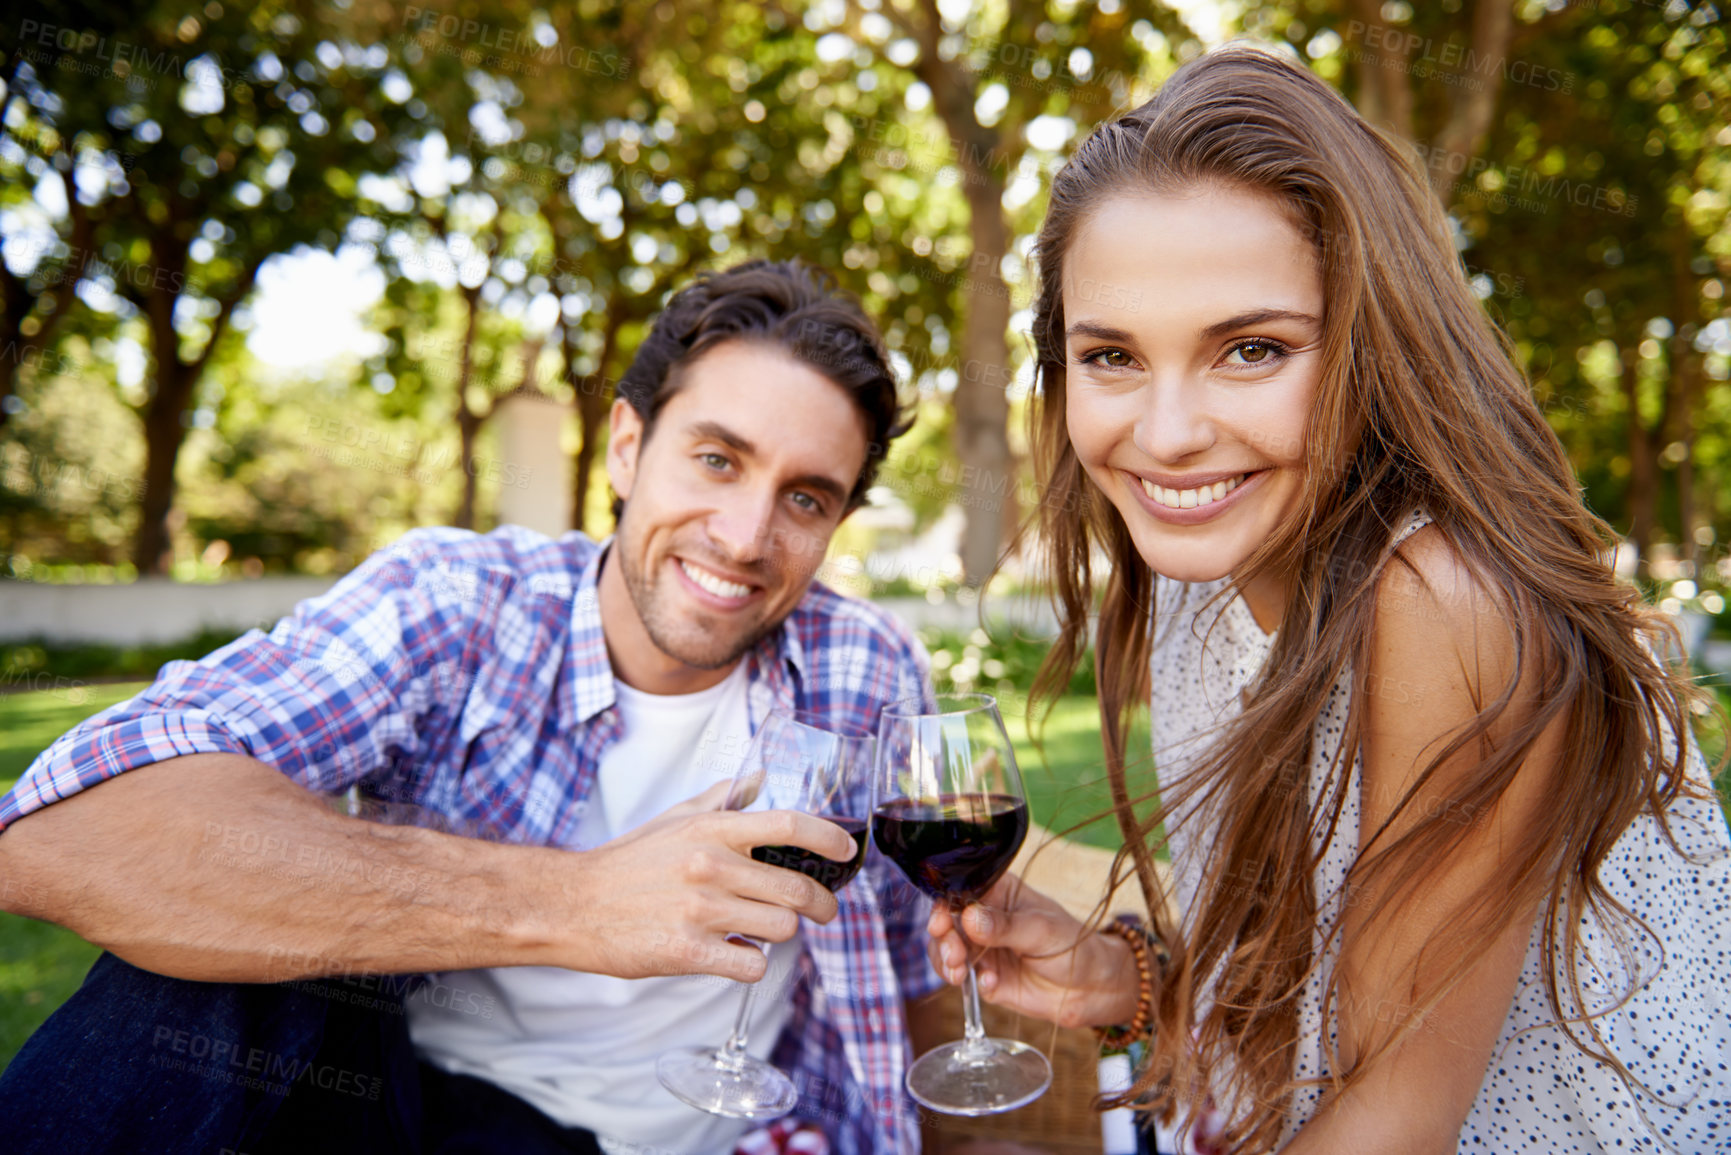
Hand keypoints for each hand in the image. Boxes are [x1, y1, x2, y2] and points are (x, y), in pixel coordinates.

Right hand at [560, 782, 856, 982]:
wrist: (571, 905)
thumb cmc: (626, 862)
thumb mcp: (674, 819)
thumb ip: (721, 799)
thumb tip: (760, 777)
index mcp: (711, 830)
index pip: (789, 825)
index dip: (830, 838)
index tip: (848, 851)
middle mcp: (710, 866)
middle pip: (798, 888)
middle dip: (821, 904)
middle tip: (823, 912)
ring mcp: (700, 911)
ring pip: (781, 929)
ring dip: (779, 934)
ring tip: (760, 930)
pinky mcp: (686, 952)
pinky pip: (751, 964)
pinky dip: (752, 963)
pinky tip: (737, 955)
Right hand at [927, 873, 1141, 1030]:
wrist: (1092, 988)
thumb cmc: (1073, 945)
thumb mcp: (1041, 930)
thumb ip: (1004, 926)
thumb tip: (969, 918)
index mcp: (998, 892)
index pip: (961, 891)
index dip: (945, 905)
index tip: (941, 922)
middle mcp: (985, 918)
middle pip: (947, 922)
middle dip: (943, 939)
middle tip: (954, 955)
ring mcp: (983, 949)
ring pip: (947, 951)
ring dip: (946, 962)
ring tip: (959, 973)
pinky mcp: (985, 978)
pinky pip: (964, 980)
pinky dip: (971, 984)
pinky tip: (993, 985)